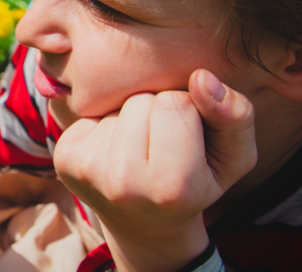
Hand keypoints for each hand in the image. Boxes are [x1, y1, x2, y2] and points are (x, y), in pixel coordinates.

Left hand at [52, 69, 255, 271]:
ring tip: (141, 148)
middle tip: (163, 146)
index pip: (176, 103)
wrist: (145, 224)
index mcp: (171, 188)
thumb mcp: (233, 158)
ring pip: (117, 102)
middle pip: (142, 100)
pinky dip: (108, 122)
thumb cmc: (196, 184)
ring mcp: (87, 170)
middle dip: (158, 112)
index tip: (189, 142)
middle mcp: (122, 183)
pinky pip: (92, 109)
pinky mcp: (65, 156)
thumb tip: (202, 77)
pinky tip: (115, 149)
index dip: (189, 112)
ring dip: (132, 116)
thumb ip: (236, 116)